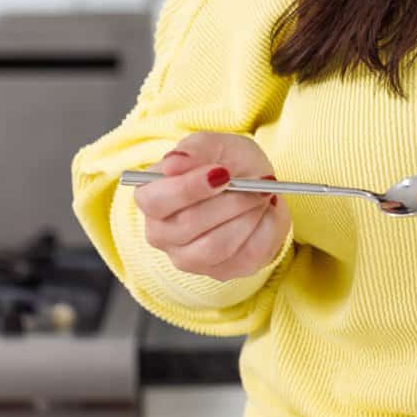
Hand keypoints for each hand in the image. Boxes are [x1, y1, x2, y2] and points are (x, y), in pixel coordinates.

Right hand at [129, 132, 291, 282]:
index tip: (222, 173)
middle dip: (229, 202)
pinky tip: (265, 213)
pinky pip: (246, 257)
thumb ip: (195, 149)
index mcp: (151, 197)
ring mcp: (187, 258)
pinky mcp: (220, 271)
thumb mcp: (216, 144)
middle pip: (188, 225)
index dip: (188, 188)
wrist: (255, 185)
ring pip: (217, 246)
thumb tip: (173, 163)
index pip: (156, 201)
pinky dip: (264, 230)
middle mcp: (161, 233)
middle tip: (256, 184)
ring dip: (248, 216)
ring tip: (261, 195)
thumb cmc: (227, 163)